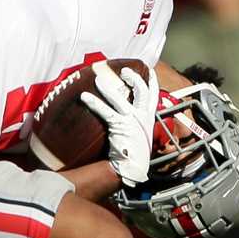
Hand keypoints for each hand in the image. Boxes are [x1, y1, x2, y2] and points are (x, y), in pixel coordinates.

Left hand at [81, 64, 159, 186]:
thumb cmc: (135, 153)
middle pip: (141, 91)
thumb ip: (138, 124)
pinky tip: (84, 97)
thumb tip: (129, 117)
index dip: (152, 81)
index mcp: (149, 118)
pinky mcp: (121, 126)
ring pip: (121, 98)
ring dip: (108, 88)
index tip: (149, 70)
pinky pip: (106, 112)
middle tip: (124, 71)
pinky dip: (94, 103)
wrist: (133, 167)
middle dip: (134, 78)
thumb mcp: (142, 135)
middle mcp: (143, 116)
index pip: (153, 95)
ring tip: (98, 80)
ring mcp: (132, 120)